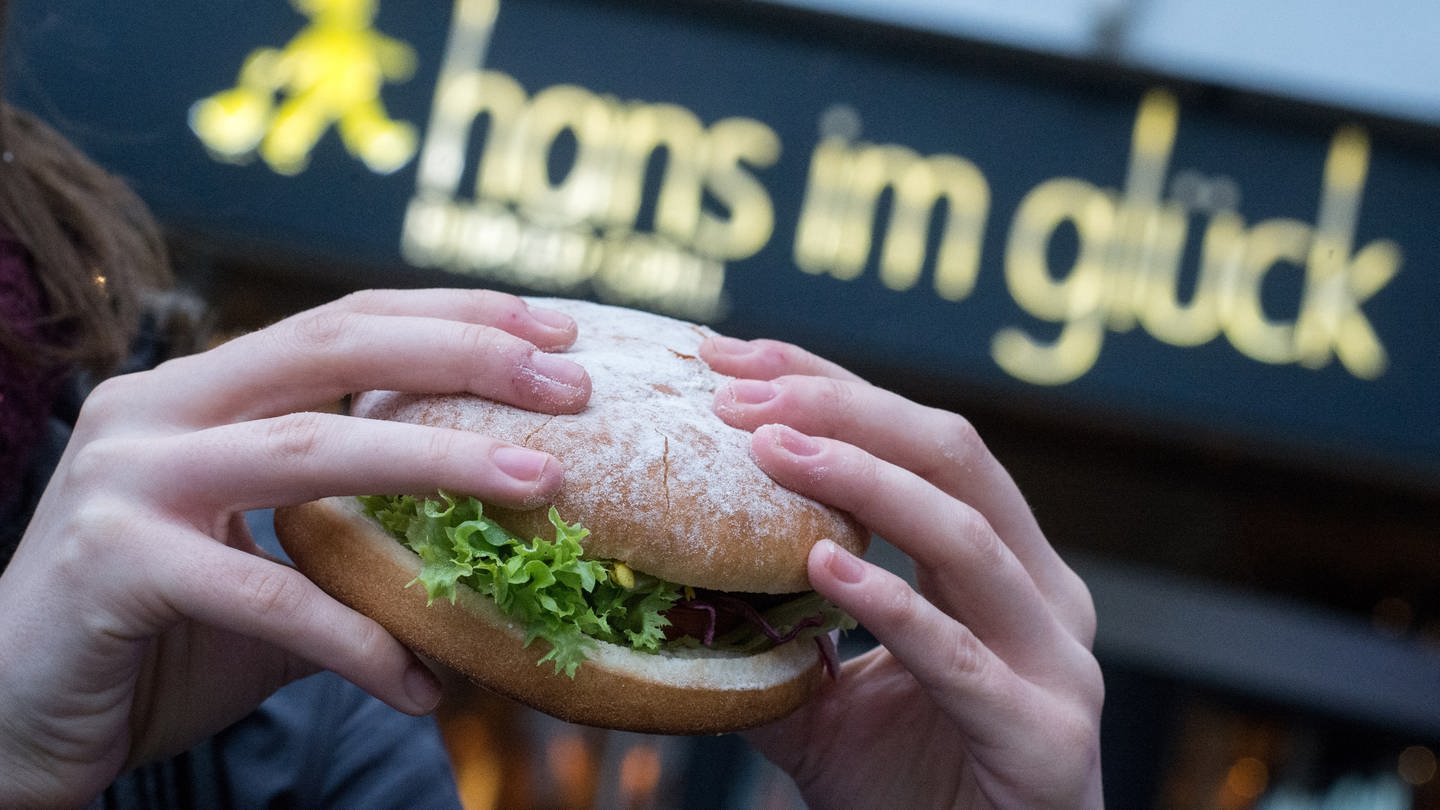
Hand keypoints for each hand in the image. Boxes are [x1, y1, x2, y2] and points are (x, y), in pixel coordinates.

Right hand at [0, 290, 590, 806]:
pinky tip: (422, 683)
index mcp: (198, 390)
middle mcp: (157, 409)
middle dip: (464, 354)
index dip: (451, 315)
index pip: (342, 322)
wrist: (11, 718)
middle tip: (571, 381)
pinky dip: (357, 642)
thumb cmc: (154, 636)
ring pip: (311, 447)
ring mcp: (127, 480)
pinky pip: (269, 599)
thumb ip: (356, 538)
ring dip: (440, 463)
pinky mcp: (113, 566)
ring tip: (543, 484)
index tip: (552, 329)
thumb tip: (495, 541)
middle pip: (333, 346)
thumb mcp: (268, 565)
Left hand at [701, 336, 1103, 808]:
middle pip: (953, 457)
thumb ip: (773, 636)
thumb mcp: (828, 699)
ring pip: (967, 535)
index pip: (920, 441)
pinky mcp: (1045, 734)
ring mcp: (1057, 661)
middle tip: (737, 388)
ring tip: (770, 450)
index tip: (733, 356)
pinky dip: (891, 604)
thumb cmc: (912, 791)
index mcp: (1002, 565)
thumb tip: (674, 584)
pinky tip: (822, 568)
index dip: (831, 387)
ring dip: (863, 480)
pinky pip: (960, 656)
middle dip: (843, 408)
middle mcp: (1043, 594)